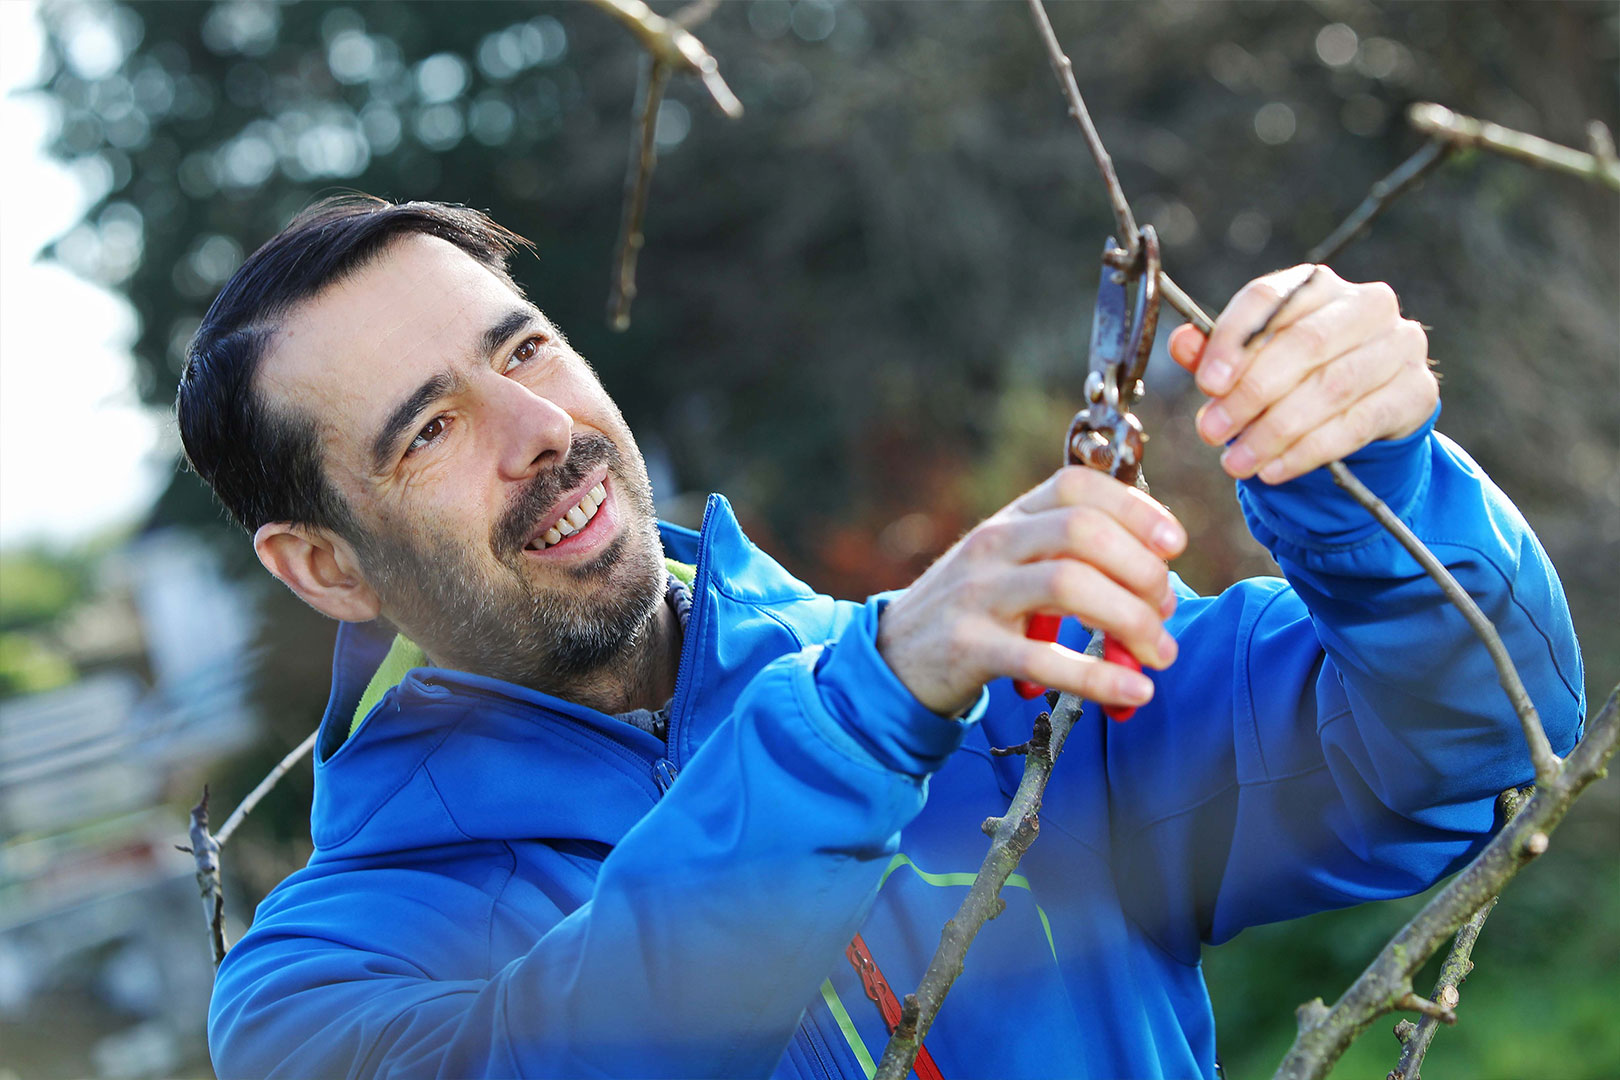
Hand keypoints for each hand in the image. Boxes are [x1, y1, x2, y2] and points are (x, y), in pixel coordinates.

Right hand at [877, 467, 1186, 716]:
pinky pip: (1043, 657)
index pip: (1077, 486)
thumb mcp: (1011, 566)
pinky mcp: (970, 648)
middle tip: (1166, 612)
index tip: (1175, 544)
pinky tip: (1134, 690)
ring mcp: (978, 594)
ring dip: (1130, 619)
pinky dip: (1099, 676)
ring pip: (1068, 584)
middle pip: (1082, 532)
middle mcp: (993, 545)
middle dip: (1142, 570)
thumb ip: (1075, 562)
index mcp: (1010, 518)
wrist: (894, 658)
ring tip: (1158, 654)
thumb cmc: (976, 611)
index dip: (1136, 508)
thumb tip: (1160, 593)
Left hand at [1168, 265, 1437, 483]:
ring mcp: (1400, 345)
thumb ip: (1217, 354)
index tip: (1207, 385)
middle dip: (1251, 394)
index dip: (1233, 340)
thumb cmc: (1298, 377)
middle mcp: (1366, 304)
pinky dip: (1309, 451)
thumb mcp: (1252, 364)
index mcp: (1316, 284)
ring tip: (1236, 462)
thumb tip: (1181, 343)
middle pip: (1304, 343)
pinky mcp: (1416, 391)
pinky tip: (1273, 470)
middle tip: (1211, 432)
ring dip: (1276, 430)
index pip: (1269, 297)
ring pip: (1332, 387)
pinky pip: (1357, 424)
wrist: (1368, 408)